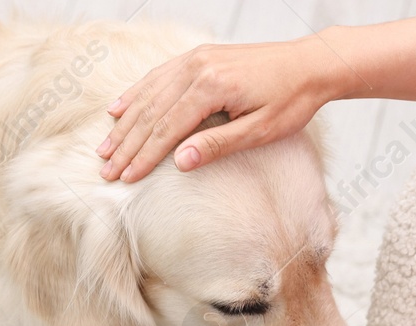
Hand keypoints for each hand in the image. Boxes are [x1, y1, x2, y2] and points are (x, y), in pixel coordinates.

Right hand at [98, 38, 339, 181]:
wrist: (309, 64)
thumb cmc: (291, 101)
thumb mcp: (259, 131)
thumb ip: (218, 145)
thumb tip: (180, 162)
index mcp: (212, 87)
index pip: (167, 128)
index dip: (144, 157)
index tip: (125, 179)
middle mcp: (198, 67)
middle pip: (152, 112)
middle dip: (127, 144)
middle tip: (106, 170)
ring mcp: (196, 59)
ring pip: (149, 93)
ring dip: (125, 123)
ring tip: (106, 147)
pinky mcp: (199, 57)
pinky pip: (158, 76)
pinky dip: (136, 94)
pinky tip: (119, 109)